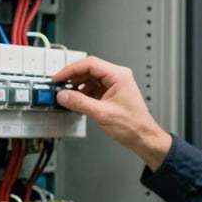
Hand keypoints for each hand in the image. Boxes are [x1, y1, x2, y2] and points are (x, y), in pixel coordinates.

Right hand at [52, 56, 171, 169]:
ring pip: (90, 79)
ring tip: (66, 95)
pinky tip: (76, 101)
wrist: (143, 137)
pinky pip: (94, 88)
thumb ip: (79, 103)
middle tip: (59, 86)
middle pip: (89, 70)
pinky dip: (83, 93)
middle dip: (73, 78)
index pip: (90, 64)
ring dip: (77, 86)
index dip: (71, 70)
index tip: (59, 78)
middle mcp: (117, 77)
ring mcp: (114, 85)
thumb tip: (63, 95)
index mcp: (118, 75)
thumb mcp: (101, 113)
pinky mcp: (111, 94)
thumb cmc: (132, 125)